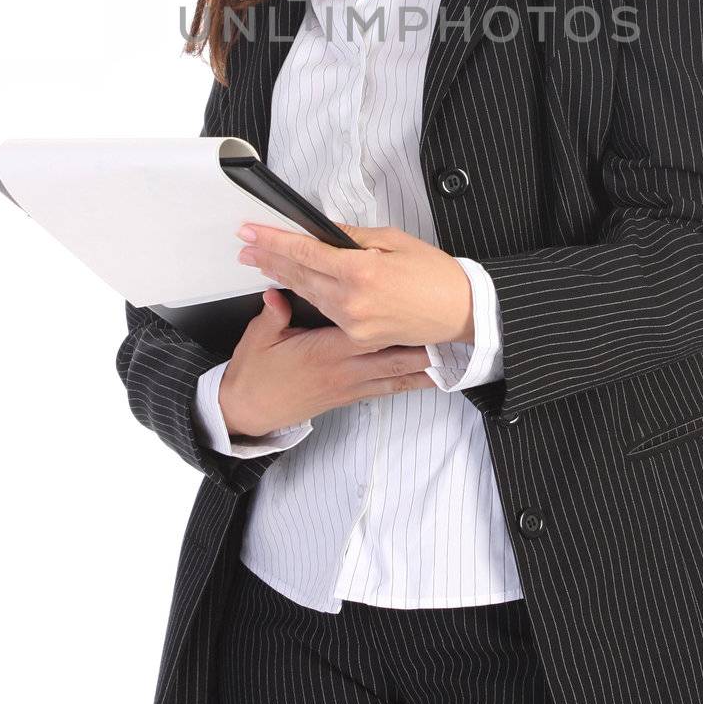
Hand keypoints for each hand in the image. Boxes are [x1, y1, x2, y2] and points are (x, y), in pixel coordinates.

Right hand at [218, 289, 436, 435]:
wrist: (249, 413)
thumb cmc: (255, 375)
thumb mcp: (258, 338)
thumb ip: (273, 313)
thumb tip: (279, 290)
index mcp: (325, 351)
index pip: (364, 328)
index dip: (392, 319)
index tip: (414, 306)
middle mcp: (344, 370)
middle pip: (393, 355)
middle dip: (423, 344)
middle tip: (450, 330)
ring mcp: (349, 386)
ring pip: (396, 375)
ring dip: (424, 365)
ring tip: (452, 353)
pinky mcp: (349, 397)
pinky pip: (387, 389)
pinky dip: (410, 383)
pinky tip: (429, 378)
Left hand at [235, 221, 473, 351]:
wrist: (459, 311)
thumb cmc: (433, 273)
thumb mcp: (394, 240)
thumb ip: (353, 237)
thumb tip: (324, 230)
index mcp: (360, 271)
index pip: (304, 252)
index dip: (273, 241)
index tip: (250, 232)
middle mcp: (351, 301)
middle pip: (299, 275)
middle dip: (269, 258)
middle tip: (246, 245)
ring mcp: (353, 324)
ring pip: (308, 295)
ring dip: (283, 276)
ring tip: (262, 261)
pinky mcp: (358, 338)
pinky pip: (325, 312)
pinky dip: (308, 295)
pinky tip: (294, 284)